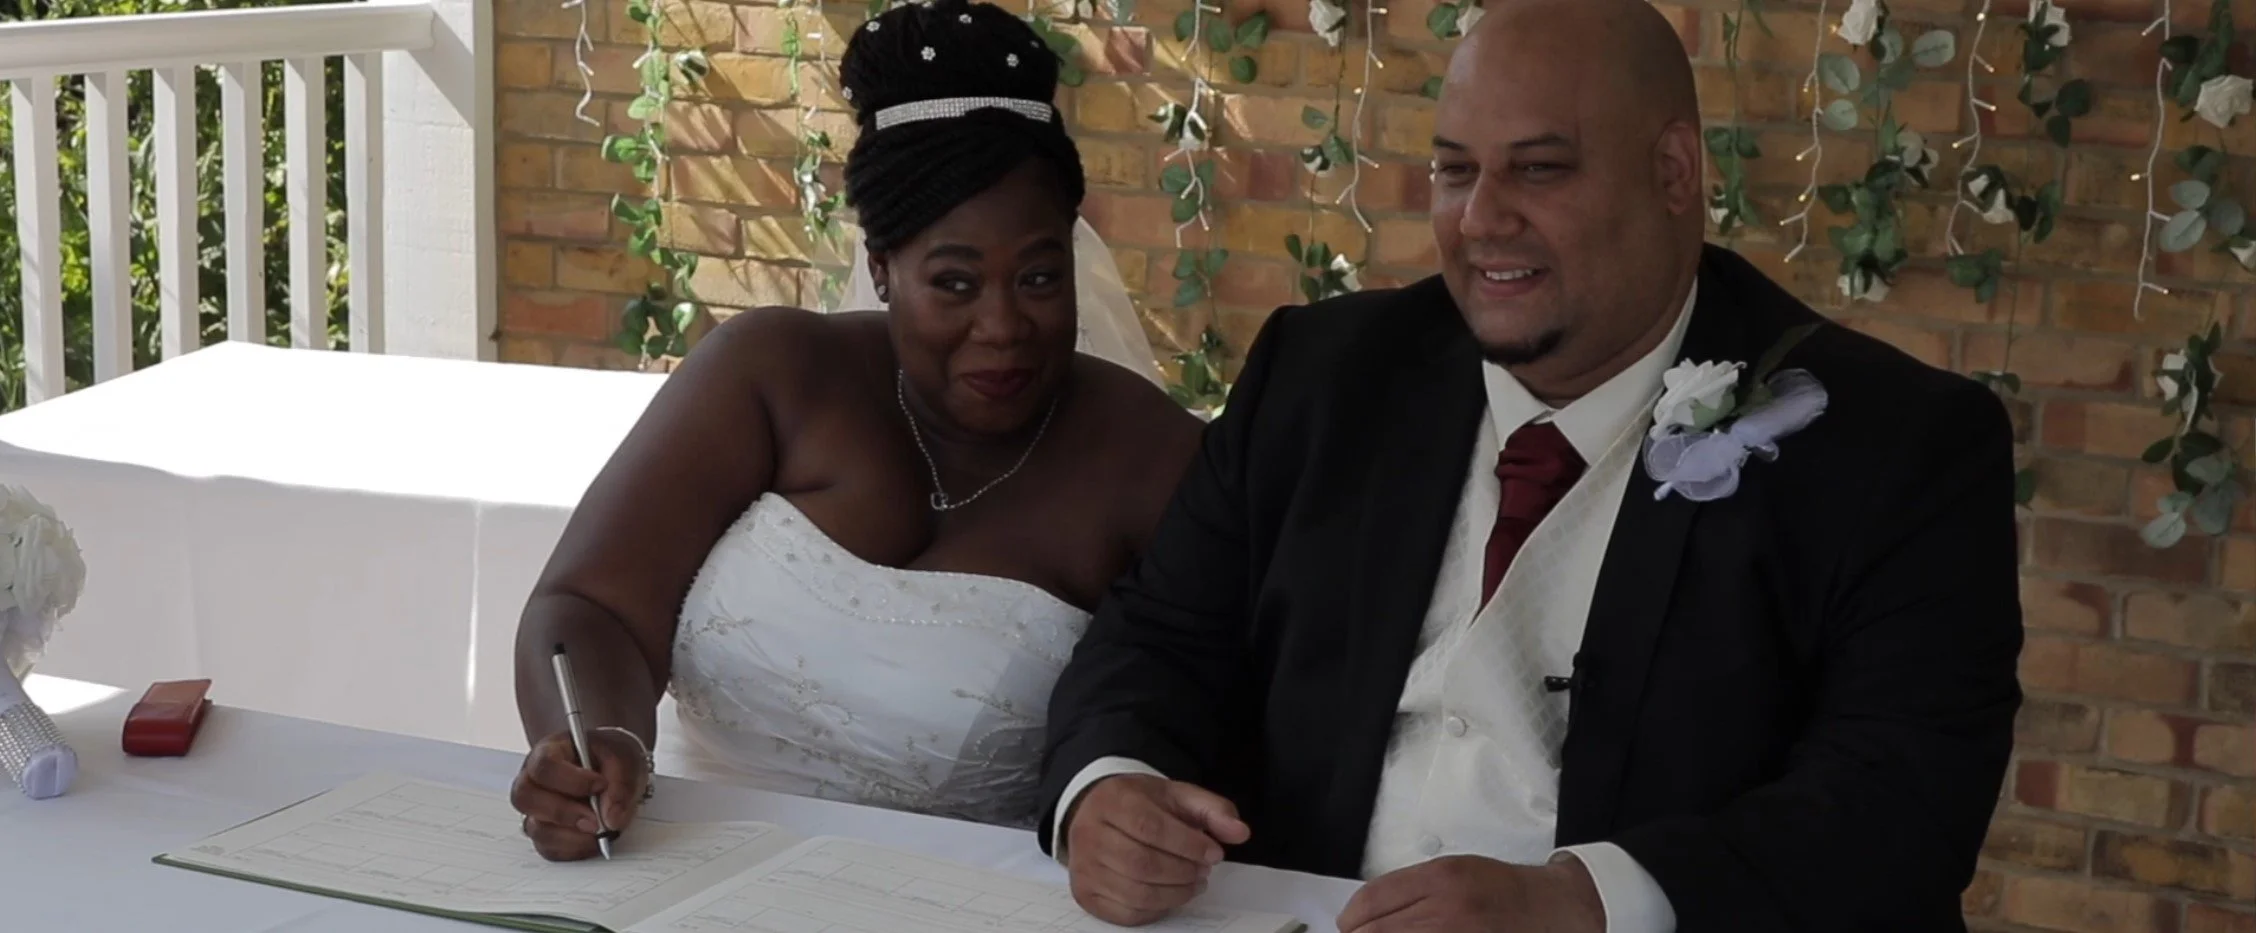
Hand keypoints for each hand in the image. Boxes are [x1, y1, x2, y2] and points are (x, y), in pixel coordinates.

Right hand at [509, 728, 650, 860]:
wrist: (612, 770)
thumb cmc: (610, 758)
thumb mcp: (624, 757)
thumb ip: (620, 784)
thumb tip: (611, 819)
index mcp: (549, 751)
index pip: (543, 765)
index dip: (570, 779)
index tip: (600, 785)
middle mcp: (534, 780)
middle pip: (524, 797)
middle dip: (562, 812)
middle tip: (595, 820)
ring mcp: (536, 809)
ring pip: (534, 828)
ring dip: (570, 835)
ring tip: (599, 831)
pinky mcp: (546, 833)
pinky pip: (548, 849)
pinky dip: (573, 849)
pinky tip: (593, 840)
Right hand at [1064, 774, 1251, 926]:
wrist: (1096, 812)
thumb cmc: (1140, 805)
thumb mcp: (1176, 796)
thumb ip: (1211, 810)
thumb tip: (1240, 832)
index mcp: (1112, 801)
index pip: (1150, 827)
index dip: (1188, 845)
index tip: (1214, 853)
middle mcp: (1089, 833)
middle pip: (1141, 864)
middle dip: (1182, 872)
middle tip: (1204, 871)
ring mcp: (1083, 866)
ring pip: (1134, 893)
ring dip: (1174, 894)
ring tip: (1192, 883)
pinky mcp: (1085, 893)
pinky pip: (1125, 913)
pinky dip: (1156, 909)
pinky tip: (1171, 895)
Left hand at [1335, 854, 1605, 932]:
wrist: (1554, 908)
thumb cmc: (1502, 890)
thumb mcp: (1454, 872)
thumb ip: (1410, 890)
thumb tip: (1362, 916)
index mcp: (1442, 877)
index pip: (1372, 900)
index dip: (1350, 919)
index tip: (1345, 926)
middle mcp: (1449, 909)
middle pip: (1377, 932)